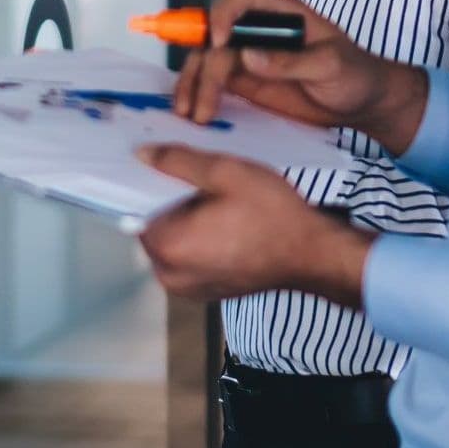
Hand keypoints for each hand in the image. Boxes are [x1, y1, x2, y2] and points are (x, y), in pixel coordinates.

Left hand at [134, 146, 370, 304]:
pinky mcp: (207, 292)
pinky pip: (190, 258)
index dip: (151, 186)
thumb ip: (178, 162)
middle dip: (171, 204)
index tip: (169, 171)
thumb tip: (143, 155)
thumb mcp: (225, 172)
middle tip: (202, 184)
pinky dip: (200, 240)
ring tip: (218, 201)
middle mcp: (170, 275)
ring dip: (187, 221)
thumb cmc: (272, 214)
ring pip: (172, 243)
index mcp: (168, 246)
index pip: (137, 210)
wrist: (312, 254)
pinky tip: (226, 222)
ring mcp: (188, 289)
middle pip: (153, 227)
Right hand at [170, 0, 429, 155]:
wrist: (363, 103)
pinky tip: (194, 113)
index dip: (223, 14)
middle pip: (213, 33)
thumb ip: (291, 62)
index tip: (219, 42)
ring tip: (191, 114)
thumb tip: (248, 56)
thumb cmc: (355, 75)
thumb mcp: (331, 66)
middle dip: (202, 66)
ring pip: (206, 59)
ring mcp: (249, 56)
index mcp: (283, 14)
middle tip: (201, 103)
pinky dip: (199, 94)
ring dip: (193, 83)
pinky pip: (213, 83)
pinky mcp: (245, 81)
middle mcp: (259, 30)